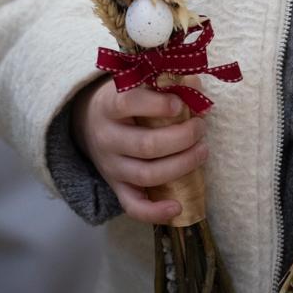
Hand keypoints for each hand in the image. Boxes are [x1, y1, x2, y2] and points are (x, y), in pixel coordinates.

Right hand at [70, 76, 207, 222]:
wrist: (90, 123)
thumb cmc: (124, 99)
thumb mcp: (136, 82)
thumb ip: (164, 80)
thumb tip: (195, 84)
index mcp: (109, 105)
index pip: (128, 103)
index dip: (157, 105)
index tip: (180, 104)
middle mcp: (107, 138)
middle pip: (146, 145)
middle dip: (181, 138)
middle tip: (200, 127)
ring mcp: (111, 167)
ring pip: (146, 175)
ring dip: (180, 166)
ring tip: (202, 151)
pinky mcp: (116, 187)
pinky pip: (133, 206)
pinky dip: (155, 212)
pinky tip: (178, 207)